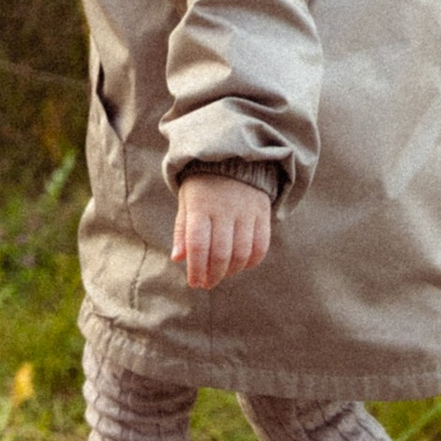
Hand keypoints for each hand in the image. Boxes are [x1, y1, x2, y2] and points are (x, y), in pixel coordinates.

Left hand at [172, 174, 272, 290]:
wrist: (233, 157)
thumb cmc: (203, 185)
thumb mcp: (186, 201)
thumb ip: (183, 230)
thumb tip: (178, 259)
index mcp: (201, 206)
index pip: (198, 245)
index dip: (196, 269)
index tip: (195, 283)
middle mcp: (225, 208)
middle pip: (221, 253)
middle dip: (213, 275)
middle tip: (207, 283)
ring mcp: (246, 210)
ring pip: (242, 253)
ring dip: (231, 271)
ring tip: (223, 274)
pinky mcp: (263, 212)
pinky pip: (261, 245)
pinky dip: (252, 261)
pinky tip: (241, 264)